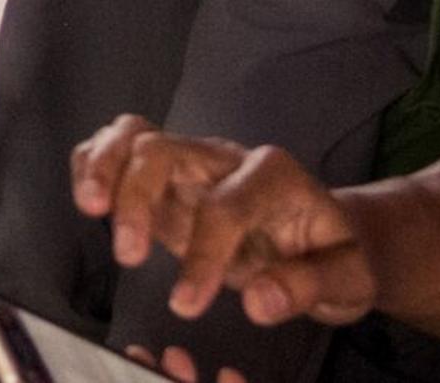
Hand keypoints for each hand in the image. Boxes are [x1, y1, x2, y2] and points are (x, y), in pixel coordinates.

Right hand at [72, 118, 378, 330]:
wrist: (323, 235)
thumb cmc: (334, 255)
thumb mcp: (349, 278)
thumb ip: (310, 285)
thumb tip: (259, 301)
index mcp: (274, 175)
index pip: (224, 205)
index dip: (201, 255)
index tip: (186, 305)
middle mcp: (224, 157)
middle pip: (164, 150)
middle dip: (137, 198)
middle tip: (127, 256)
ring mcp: (190, 160)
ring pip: (133, 134)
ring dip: (102, 165)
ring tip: (91, 207)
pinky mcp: (163, 174)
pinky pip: (118, 147)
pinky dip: (93, 162)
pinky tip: (90, 198)